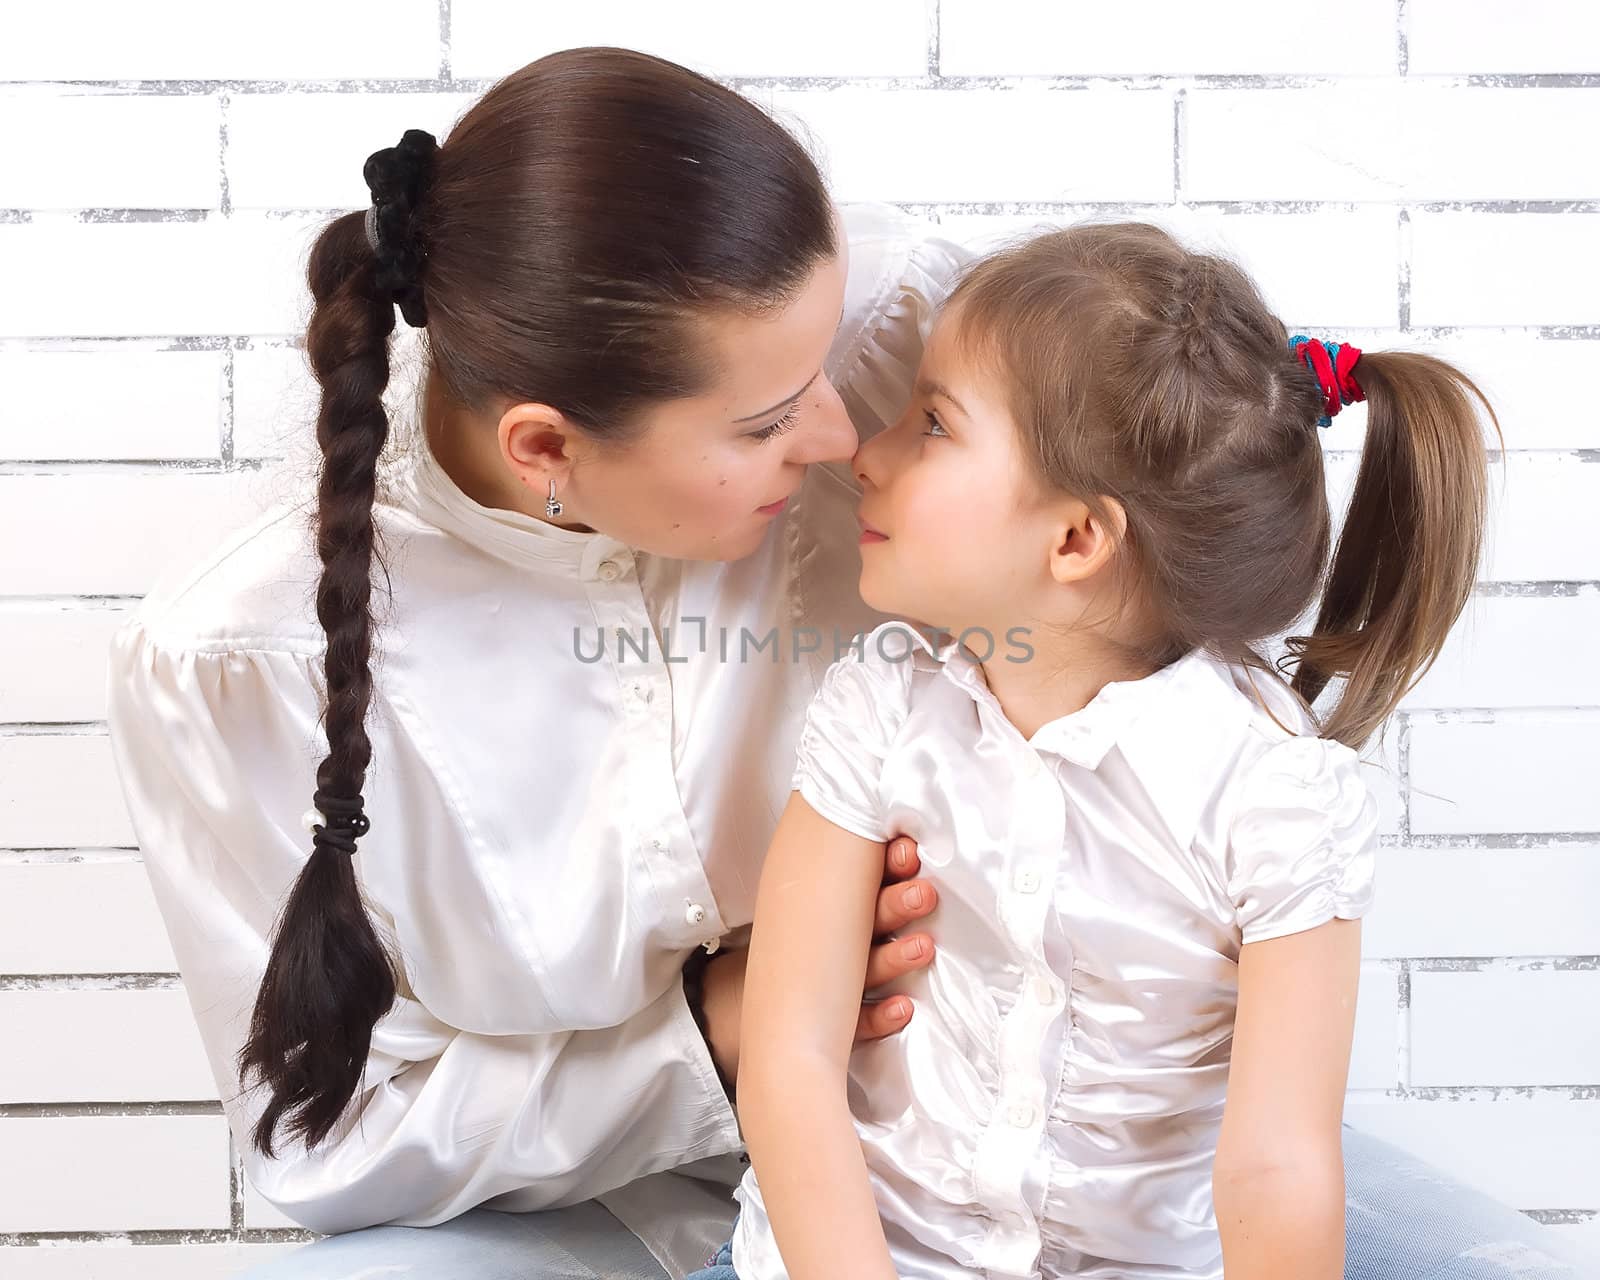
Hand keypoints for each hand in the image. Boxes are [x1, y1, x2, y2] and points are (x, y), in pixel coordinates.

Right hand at [700, 835, 937, 1082]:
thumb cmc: (803, 943)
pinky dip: (881, 1016)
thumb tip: (897, 837)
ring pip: (869, 969)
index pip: (866, 885)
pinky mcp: (838, 1024)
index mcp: (842, 913)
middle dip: (896, 904)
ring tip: (923, 946)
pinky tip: (904, 1008)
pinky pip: (862, 1022)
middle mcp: (843, 947)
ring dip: (897, 958)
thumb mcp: (819, 905)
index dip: (889, 867)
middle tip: (923, 892)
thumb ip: (854, 879)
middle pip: (869, 923)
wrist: (750, 996)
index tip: (907, 850)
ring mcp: (840, 986)